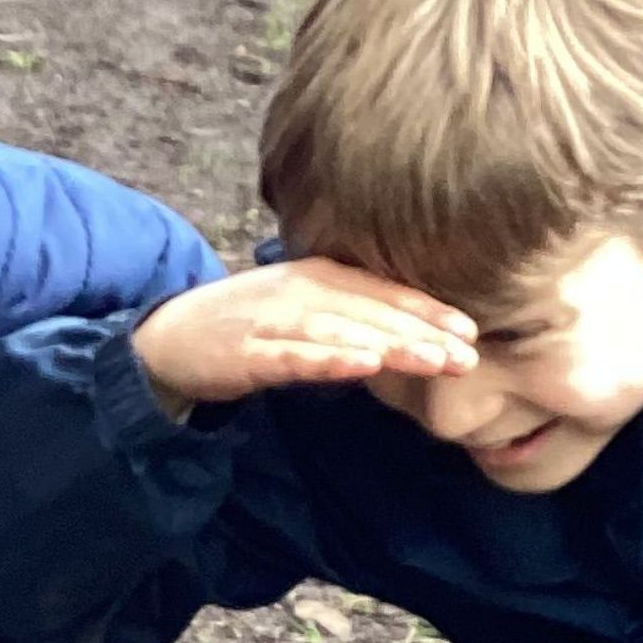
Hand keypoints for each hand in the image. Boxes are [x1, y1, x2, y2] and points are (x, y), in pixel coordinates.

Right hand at [134, 260, 477, 411]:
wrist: (170, 336)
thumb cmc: (246, 325)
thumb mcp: (304, 309)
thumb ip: (350, 315)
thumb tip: (407, 332)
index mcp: (320, 276)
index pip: (384, 292)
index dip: (429, 310)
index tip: (472, 331)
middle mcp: (302, 290)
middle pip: (373, 312)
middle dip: (424, 333)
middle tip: (469, 356)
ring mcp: (274, 320)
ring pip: (343, 332)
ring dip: (391, 346)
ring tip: (434, 361)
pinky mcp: (248, 352)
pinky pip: (295, 356)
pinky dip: (329, 359)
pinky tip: (363, 366)